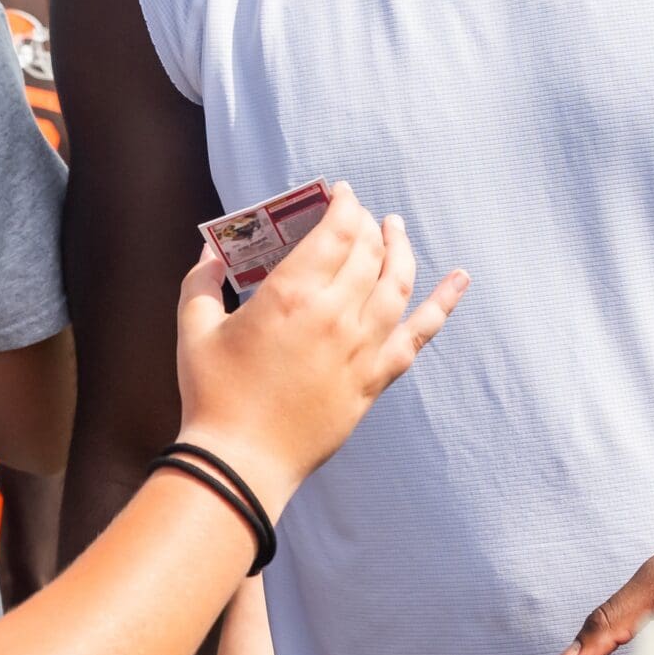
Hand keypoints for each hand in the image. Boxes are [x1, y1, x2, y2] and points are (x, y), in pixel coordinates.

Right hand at [173, 182, 467, 515]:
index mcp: (291, 293)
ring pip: (396, 283)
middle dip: (365, 223)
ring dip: (400, 248)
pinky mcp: (375, 378)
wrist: (243, 461)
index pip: (336, 231)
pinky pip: (419, 334)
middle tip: (358, 214)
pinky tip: (460, 281)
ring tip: (396, 229)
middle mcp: (335, 313)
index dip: (344, 204)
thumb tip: (210, 251)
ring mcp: (362, 347)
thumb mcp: (193, 328)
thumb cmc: (213, 394)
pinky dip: (442, 305)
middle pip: (367, 251)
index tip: (341, 193)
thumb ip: (202, 281)